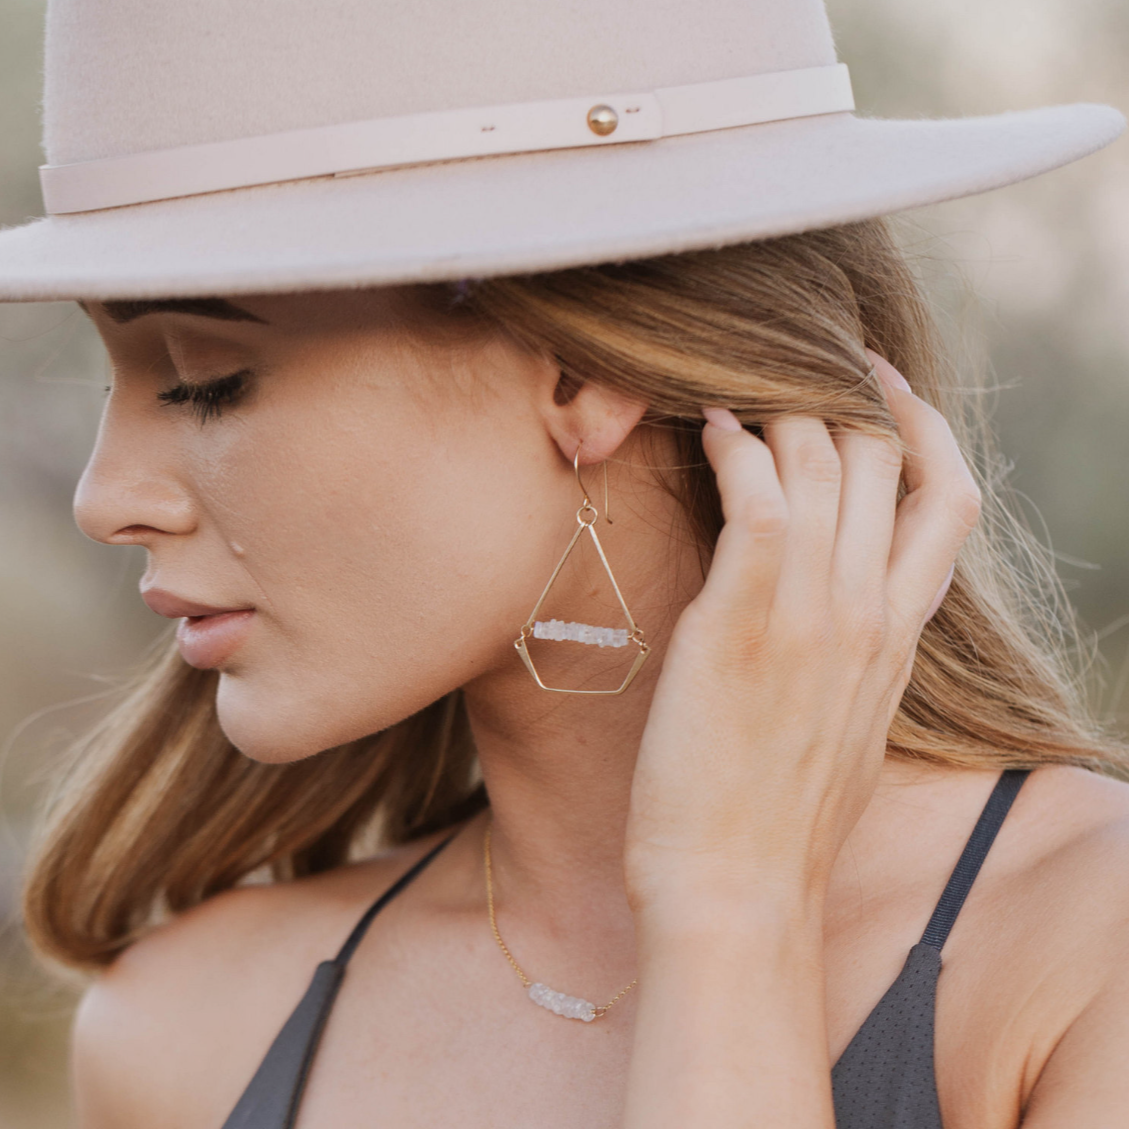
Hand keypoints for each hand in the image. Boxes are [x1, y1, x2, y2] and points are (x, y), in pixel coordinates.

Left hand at [624, 352, 981, 914]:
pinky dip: (735, 448)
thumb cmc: (776, 820)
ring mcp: (813, 614)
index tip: (884, 385)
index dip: (922, 427)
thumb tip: (828, 614)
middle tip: (793, 369)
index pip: (947, 500)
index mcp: (900, 638)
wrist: (738, 893)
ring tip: (736, 392)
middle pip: (886, 458)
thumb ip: (852, 659)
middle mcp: (870, 613)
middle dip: (844, 396)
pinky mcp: (743, 622)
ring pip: (824, 460)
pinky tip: (708, 430)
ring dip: (781, 408)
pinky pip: (757, 498)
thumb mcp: (848, 730)